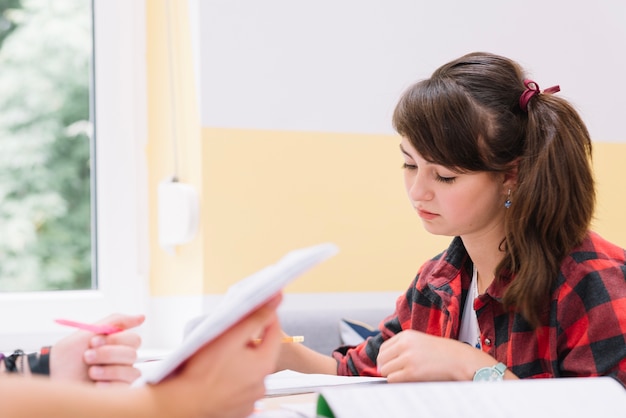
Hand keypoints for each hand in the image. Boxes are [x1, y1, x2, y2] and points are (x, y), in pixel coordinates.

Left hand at [50, 313, 143, 385]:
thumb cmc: (67, 355)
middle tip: (87, 356)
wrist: (52, 375)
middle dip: (107, 354)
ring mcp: (119, 377)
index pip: (134, 339)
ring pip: (132, 371)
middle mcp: (121, 360)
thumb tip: (142, 317)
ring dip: (108, 370)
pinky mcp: (116, 392)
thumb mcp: (88, 331)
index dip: (116, 340)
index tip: (93, 341)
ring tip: (91, 372)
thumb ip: (115, 321)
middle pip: (132, 355)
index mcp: (117, 345)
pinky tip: (96, 384)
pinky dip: (109, 384)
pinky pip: (126, 387)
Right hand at [153, 293, 282, 417]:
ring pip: (249, 371)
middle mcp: (262, 384)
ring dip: (239, 362)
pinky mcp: (240, 409)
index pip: (275, 331)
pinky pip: (240, 388)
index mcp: (264, 364)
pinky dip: (233, 380)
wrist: (182, 406)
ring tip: (217, 361)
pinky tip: (217, 378)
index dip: (264, 316)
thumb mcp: (229, 336)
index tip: (252, 310)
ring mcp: (251, 399)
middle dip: (247, 342)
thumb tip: (275, 298)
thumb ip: (254, 316)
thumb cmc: (201, 372)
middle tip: (227, 338)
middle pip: (261, 352)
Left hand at [377, 330, 491, 381]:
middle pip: (381, 359)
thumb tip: (384, 363)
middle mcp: (405, 344)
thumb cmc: (442, 352)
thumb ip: (403, 347)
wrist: (459, 359)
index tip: (390, 364)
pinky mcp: (411, 372)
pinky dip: (396, 382)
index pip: (383, 347)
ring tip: (404, 376)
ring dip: (391, 375)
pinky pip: (392, 379)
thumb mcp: (420, 342)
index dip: (385, 358)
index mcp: (406, 335)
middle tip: (395, 372)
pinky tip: (407, 380)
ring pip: (385, 370)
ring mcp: (408, 358)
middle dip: (386, 367)